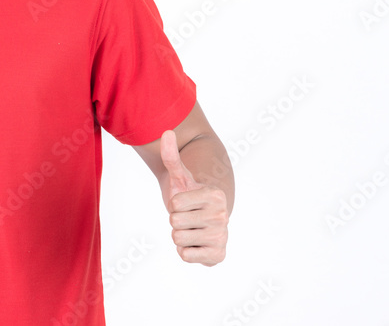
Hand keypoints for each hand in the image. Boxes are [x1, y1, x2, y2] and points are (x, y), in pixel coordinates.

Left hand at [160, 129, 228, 265]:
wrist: (204, 222)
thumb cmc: (190, 197)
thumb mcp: (180, 176)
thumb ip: (171, 156)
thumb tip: (166, 132)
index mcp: (215, 195)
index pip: (174, 203)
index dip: (175, 204)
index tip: (188, 203)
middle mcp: (222, 215)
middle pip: (175, 222)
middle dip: (176, 221)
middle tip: (189, 217)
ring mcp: (221, 236)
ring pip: (178, 239)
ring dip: (180, 235)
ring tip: (192, 229)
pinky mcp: (217, 256)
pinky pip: (185, 255)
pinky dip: (186, 251)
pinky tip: (196, 243)